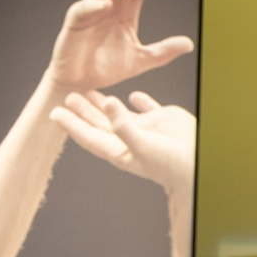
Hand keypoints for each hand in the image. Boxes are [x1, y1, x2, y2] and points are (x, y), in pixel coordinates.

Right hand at [46, 0, 193, 92]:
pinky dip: (95, 5)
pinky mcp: (76, 21)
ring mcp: (92, 8)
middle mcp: (110, 2)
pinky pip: (85, 8)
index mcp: (126, 8)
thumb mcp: (141, 60)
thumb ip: (164, 51)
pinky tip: (107, 5)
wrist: (81, 84)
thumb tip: (189, 44)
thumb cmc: (105, 69)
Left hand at [51, 90, 195, 192]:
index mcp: (122, 152)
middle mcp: (131, 140)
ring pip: (120, 114)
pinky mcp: (164, 120)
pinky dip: (139, 102)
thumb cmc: (172, 164)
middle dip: (84, 112)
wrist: (201, 164)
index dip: (72, 125)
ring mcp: (147, 130)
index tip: (55, 114)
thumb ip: (124, 125)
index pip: (90, 137)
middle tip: (68, 97)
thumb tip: (107, 104)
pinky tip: (132, 96)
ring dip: (105, 104)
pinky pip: (147, 108)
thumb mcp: (144, 146)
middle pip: (101, 124)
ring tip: (90, 91)